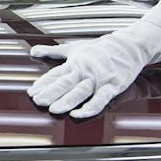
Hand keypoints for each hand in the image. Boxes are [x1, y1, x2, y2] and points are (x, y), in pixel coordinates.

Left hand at [28, 24, 160, 117]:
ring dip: (67, 100)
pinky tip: (78, 114)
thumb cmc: (101, 49)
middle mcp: (85, 70)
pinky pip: (100, 98)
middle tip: (37, 101)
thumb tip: (32, 51)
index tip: (31, 92)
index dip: (43, 84)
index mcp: (74, 62)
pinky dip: (89, 107)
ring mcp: (98, 78)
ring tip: (53, 109)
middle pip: (65, 83)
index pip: (56, 75)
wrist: (129, 46)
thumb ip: (53, 52)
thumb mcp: (74, 48)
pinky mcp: (112, 85)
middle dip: (51, 93)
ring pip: (80, 91)